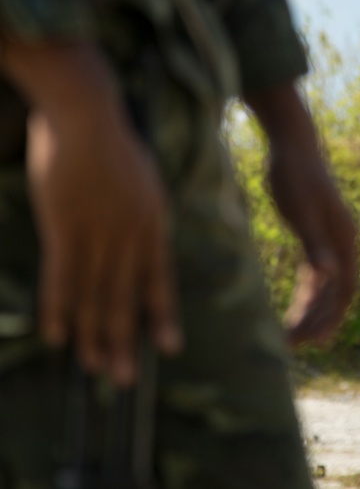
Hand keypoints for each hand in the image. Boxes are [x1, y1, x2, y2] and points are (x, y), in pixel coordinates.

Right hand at [3, 41, 179, 385]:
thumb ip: (143, 211)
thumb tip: (142, 234)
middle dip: (125, 340)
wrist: (89, 114)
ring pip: (97, 294)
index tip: (169, 347)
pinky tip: (58, 335)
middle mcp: (131, 234)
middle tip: (123, 379)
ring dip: (94, 334)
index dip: (161, 315)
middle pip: (127, 296)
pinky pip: (62, 277)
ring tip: (94, 368)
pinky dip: (60, 308)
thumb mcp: (143, 179)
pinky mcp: (65, 227)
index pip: (160, 278)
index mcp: (154, 222)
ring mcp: (99, 233)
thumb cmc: (113, 140)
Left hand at [244, 84, 358, 345]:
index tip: (312, 341)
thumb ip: (314, 244)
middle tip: (292, 347)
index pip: (345, 289)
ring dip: (311, 314)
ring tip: (289, 339)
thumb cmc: (294, 174)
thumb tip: (329, 276)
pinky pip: (315, 278)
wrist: (291, 144)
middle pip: (337, 294)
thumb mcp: (301, 209)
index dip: (332, 318)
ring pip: (326, 289)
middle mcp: (343, 244)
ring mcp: (330, 243)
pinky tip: (291, 314)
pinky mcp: (314, 238)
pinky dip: (306, 298)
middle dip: (319, 322)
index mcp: (344, 239)